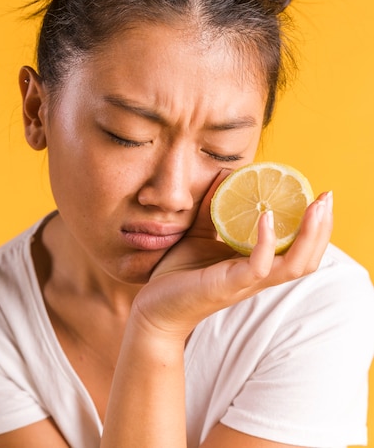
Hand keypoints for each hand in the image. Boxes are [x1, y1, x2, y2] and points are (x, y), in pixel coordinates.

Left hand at [131, 172, 332, 340]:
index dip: (315, 226)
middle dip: (323, 228)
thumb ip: (212, 207)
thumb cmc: (179, 274)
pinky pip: (258, 266)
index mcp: (256, 265)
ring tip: (314, 206)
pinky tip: (267, 217)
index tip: (321, 196)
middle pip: (307, 258)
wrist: (154, 308)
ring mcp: (246, 283)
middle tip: (327, 197)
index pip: (298, 249)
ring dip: (309, 235)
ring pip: (293, 265)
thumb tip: (224, 173)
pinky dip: (267, 242)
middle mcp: (258, 276)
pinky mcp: (228, 285)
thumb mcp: (199, 233)